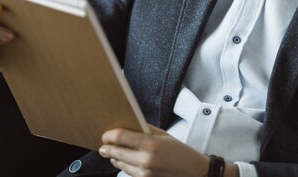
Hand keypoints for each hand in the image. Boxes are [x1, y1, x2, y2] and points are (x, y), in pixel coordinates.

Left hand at [99, 126, 237, 176]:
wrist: (194, 172)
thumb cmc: (181, 152)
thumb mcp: (165, 136)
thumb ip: (147, 130)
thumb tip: (130, 125)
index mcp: (151, 144)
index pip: (121, 137)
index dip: (109, 135)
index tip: (105, 135)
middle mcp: (145, 159)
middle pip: (116, 152)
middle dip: (107, 148)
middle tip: (102, 145)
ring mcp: (144, 173)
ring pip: (120, 164)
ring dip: (114, 157)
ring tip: (110, 153)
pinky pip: (129, 172)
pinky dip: (123, 166)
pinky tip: (121, 161)